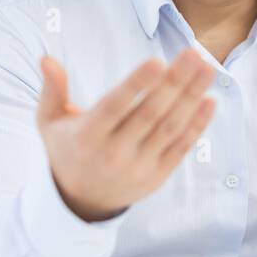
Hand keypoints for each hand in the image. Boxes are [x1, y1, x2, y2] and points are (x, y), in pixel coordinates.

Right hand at [36, 49, 215, 221]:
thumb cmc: (67, 150)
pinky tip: (210, 101)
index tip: (157, 62)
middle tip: (193, 53)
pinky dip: (197, 125)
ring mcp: (138, 167)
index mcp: (87, 137)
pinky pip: (180, 148)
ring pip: (170, 128)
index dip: (136, 85)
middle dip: (175, 82)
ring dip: (192, 97)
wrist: (81, 203)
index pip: (114, 107)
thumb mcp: (50, 123)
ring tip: (208, 69)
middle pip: (150, 113)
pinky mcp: (157, 176)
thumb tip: (47, 59)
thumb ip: (52, 90)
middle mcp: (114, 153)